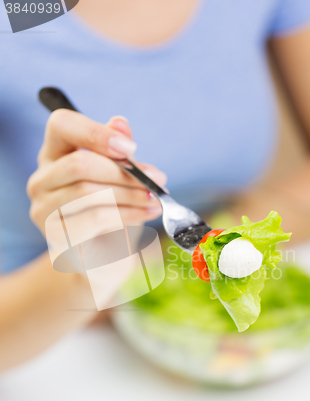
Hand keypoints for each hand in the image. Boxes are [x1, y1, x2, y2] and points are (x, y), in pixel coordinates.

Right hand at [27, 109, 166, 236]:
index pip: (61, 125)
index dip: (96, 132)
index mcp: (54, 155)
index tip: (131, 147)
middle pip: (79, 163)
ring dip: (130, 194)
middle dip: (124, 171)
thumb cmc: (113, 213)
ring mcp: (43, 210)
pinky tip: (147, 214)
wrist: (108, 259)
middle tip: (157, 179)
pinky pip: (95, 218)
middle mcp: (41, 180)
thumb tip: (120, 122)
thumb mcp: (121, 179)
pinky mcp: (56, 237)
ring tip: (155, 199)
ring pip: (89, 192)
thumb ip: (118, 152)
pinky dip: (127, 214)